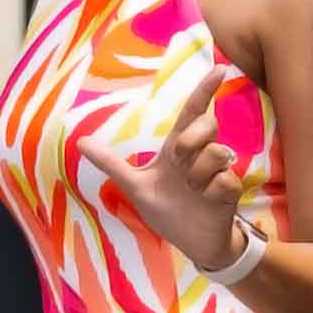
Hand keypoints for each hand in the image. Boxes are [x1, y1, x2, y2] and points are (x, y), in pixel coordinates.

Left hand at [82, 56, 250, 272]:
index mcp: (179, 148)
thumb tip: (80, 142)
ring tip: (192, 191)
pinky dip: (210, 193)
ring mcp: (219, 170)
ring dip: (198, 175)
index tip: (219, 69)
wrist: (192, 243)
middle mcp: (202, 154)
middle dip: (191, 141)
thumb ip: (112, 164)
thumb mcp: (135, 186)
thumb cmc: (168, 211)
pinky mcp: (231, 189)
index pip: (193, 112)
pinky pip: (224, 180)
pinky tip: (206, 202)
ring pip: (216, 152)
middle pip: (207, 125)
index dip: (204, 90)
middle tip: (178, 164)